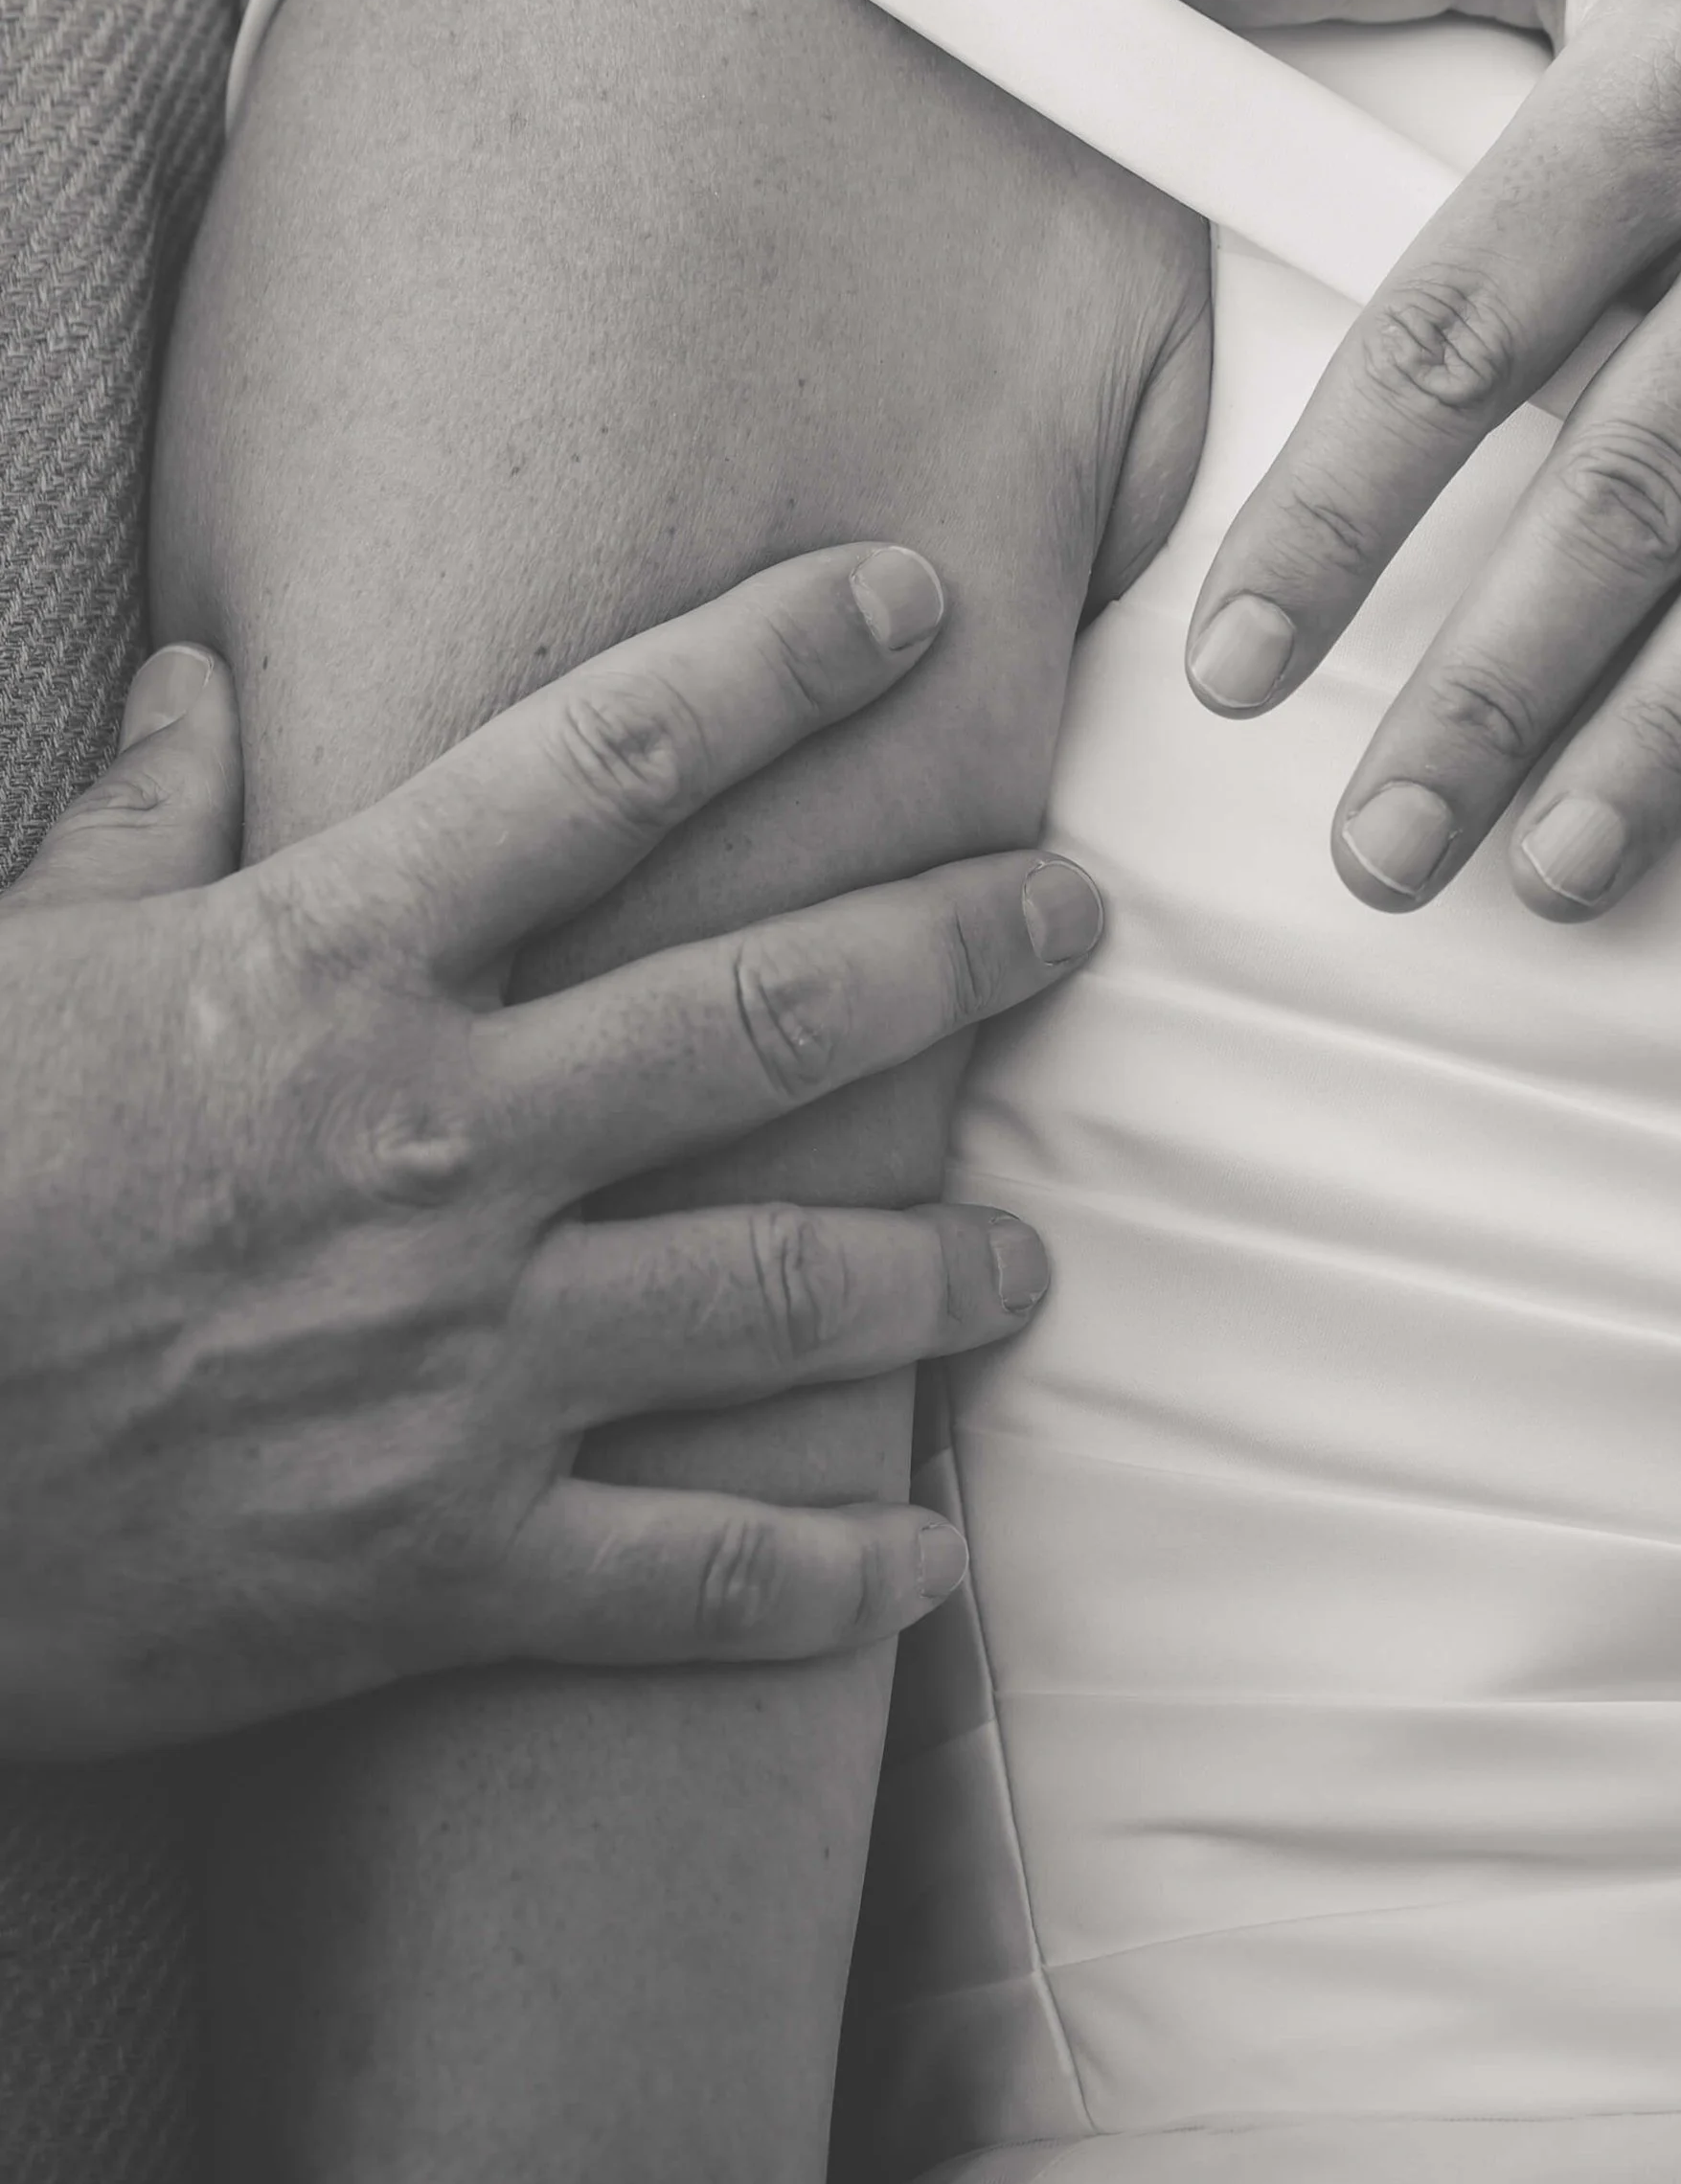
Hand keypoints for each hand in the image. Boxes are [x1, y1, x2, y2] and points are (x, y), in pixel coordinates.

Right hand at [0, 548, 1103, 1757]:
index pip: (607, 761)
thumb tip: (207, 674)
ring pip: (782, 1293)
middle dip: (953, 948)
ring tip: (1033, 1257)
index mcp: (333, 967)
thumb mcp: (5, 968)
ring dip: (938, 1268)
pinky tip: (926, 1565)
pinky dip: (826, 1580)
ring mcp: (459, 1365)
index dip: (781, 662)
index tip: (912, 602)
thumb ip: (135, 821)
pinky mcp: (439, 1566)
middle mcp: (442, 1146)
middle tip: (1071, 913)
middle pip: (769, 1012)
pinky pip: (687, 1578)